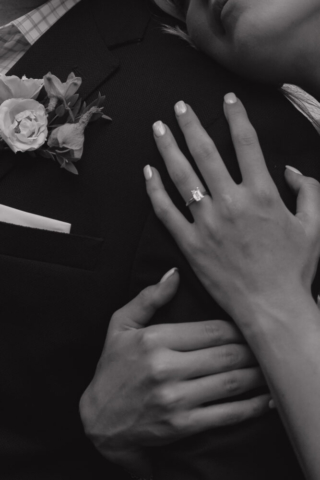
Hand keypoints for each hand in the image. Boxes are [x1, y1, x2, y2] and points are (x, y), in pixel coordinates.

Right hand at [79, 268, 270, 476]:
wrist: (98, 420)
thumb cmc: (112, 368)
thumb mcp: (120, 325)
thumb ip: (149, 298)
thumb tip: (175, 273)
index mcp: (155, 340)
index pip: (212, 330)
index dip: (238, 329)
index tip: (250, 328)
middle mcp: (166, 368)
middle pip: (227, 354)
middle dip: (253, 350)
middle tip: (267, 346)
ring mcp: (175, 399)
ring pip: (231, 382)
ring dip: (258, 375)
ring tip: (272, 368)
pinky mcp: (182, 426)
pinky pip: (226, 414)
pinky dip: (252, 407)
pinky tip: (265, 399)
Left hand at [145, 95, 319, 326]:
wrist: (271, 308)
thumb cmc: (295, 270)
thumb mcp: (314, 226)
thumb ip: (309, 190)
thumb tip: (291, 170)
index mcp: (262, 194)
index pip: (246, 143)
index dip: (236, 116)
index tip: (227, 99)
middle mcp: (231, 202)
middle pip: (206, 152)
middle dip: (190, 124)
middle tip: (179, 106)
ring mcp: (207, 222)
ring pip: (181, 176)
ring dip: (168, 148)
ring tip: (158, 128)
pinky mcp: (190, 243)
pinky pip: (166, 212)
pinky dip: (154, 190)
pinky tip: (147, 172)